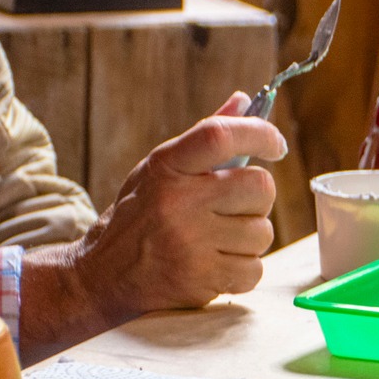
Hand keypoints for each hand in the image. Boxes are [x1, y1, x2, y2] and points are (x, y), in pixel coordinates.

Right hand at [22, 93, 283, 360]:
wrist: (102, 276)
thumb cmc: (140, 216)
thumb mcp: (159, 170)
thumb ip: (203, 139)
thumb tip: (243, 99)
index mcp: (167, 166)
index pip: (220, 135)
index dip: (260, 134)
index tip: (275, 145)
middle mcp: (177, 200)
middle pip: (260, 187)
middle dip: (257, 199)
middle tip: (235, 208)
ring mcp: (189, 242)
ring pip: (262, 232)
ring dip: (249, 239)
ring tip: (217, 241)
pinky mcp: (200, 278)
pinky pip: (254, 269)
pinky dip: (243, 271)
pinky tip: (216, 265)